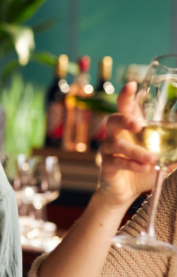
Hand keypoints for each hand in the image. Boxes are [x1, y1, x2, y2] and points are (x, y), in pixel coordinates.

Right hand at [95, 81, 158, 210]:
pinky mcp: (106, 166)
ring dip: (135, 151)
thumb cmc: (145, 167)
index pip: (125, 107)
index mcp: (129, 127)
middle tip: (139, 125)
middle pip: (113, 120)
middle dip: (125, 119)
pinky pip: (116, 162)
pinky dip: (132, 165)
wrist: (129, 191)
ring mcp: (108, 150)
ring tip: (151, 159)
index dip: (126, 96)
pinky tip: (145, 168)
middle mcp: (116, 135)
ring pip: (116, 144)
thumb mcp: (165, 155)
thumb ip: (176, 145)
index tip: (132, 85)